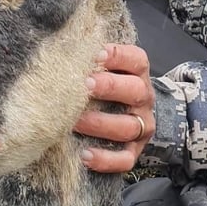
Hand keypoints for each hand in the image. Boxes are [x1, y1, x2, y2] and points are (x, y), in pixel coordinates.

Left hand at [76, 43, 154, 173]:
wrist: (131, 114)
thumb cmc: (107, 86)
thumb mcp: (105, 68)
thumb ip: (91, 58)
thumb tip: (63, 46)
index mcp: (138, 73)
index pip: (136, 60)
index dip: (118, 56)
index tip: (96, 54)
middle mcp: (143, 98)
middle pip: (135, 90)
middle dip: (109, 87)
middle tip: (85, 85)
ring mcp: (141, 126)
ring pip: (127, 126)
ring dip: (100, 123)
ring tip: (75, 122)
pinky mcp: (134, 150)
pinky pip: (125, 159)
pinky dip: (106, 159)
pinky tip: (85, 154)